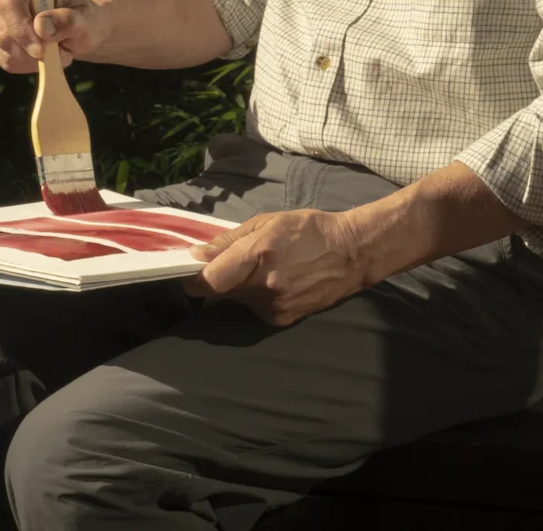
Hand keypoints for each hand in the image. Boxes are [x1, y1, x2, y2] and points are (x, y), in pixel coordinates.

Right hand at [0, 0, 106, 72]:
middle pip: (4, 34)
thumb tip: (41, 25)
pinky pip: (9, 63)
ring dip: (34, 61)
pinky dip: (30, 67)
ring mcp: (2, 28)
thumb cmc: (84, 21)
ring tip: (59, 53)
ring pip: (6, 52)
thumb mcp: (85, 19)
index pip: (10, 5)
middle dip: (30, 52)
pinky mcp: (3, 48)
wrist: (81, 34)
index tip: (42, 50)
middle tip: (59, 56)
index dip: (22, 28)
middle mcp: (7, 8)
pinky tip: (47, 59)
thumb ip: (67, 19)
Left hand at [183, 209, 368, 325]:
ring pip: (236, 301)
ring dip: (238, 288)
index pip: (209, 281)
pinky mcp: (281, 320)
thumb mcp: (268, 223)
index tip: (191, 271)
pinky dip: (256, 297)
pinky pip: (254, 308)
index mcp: (258, 255)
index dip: (193, 279)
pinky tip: (276, 281)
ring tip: (263, 269)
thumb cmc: (308, 230)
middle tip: (231, 263)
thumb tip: (197, 254)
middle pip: (218, 292)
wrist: (351, 255)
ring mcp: (274, 307)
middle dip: (217, 279)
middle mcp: (264, 286)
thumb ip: (229, 240)